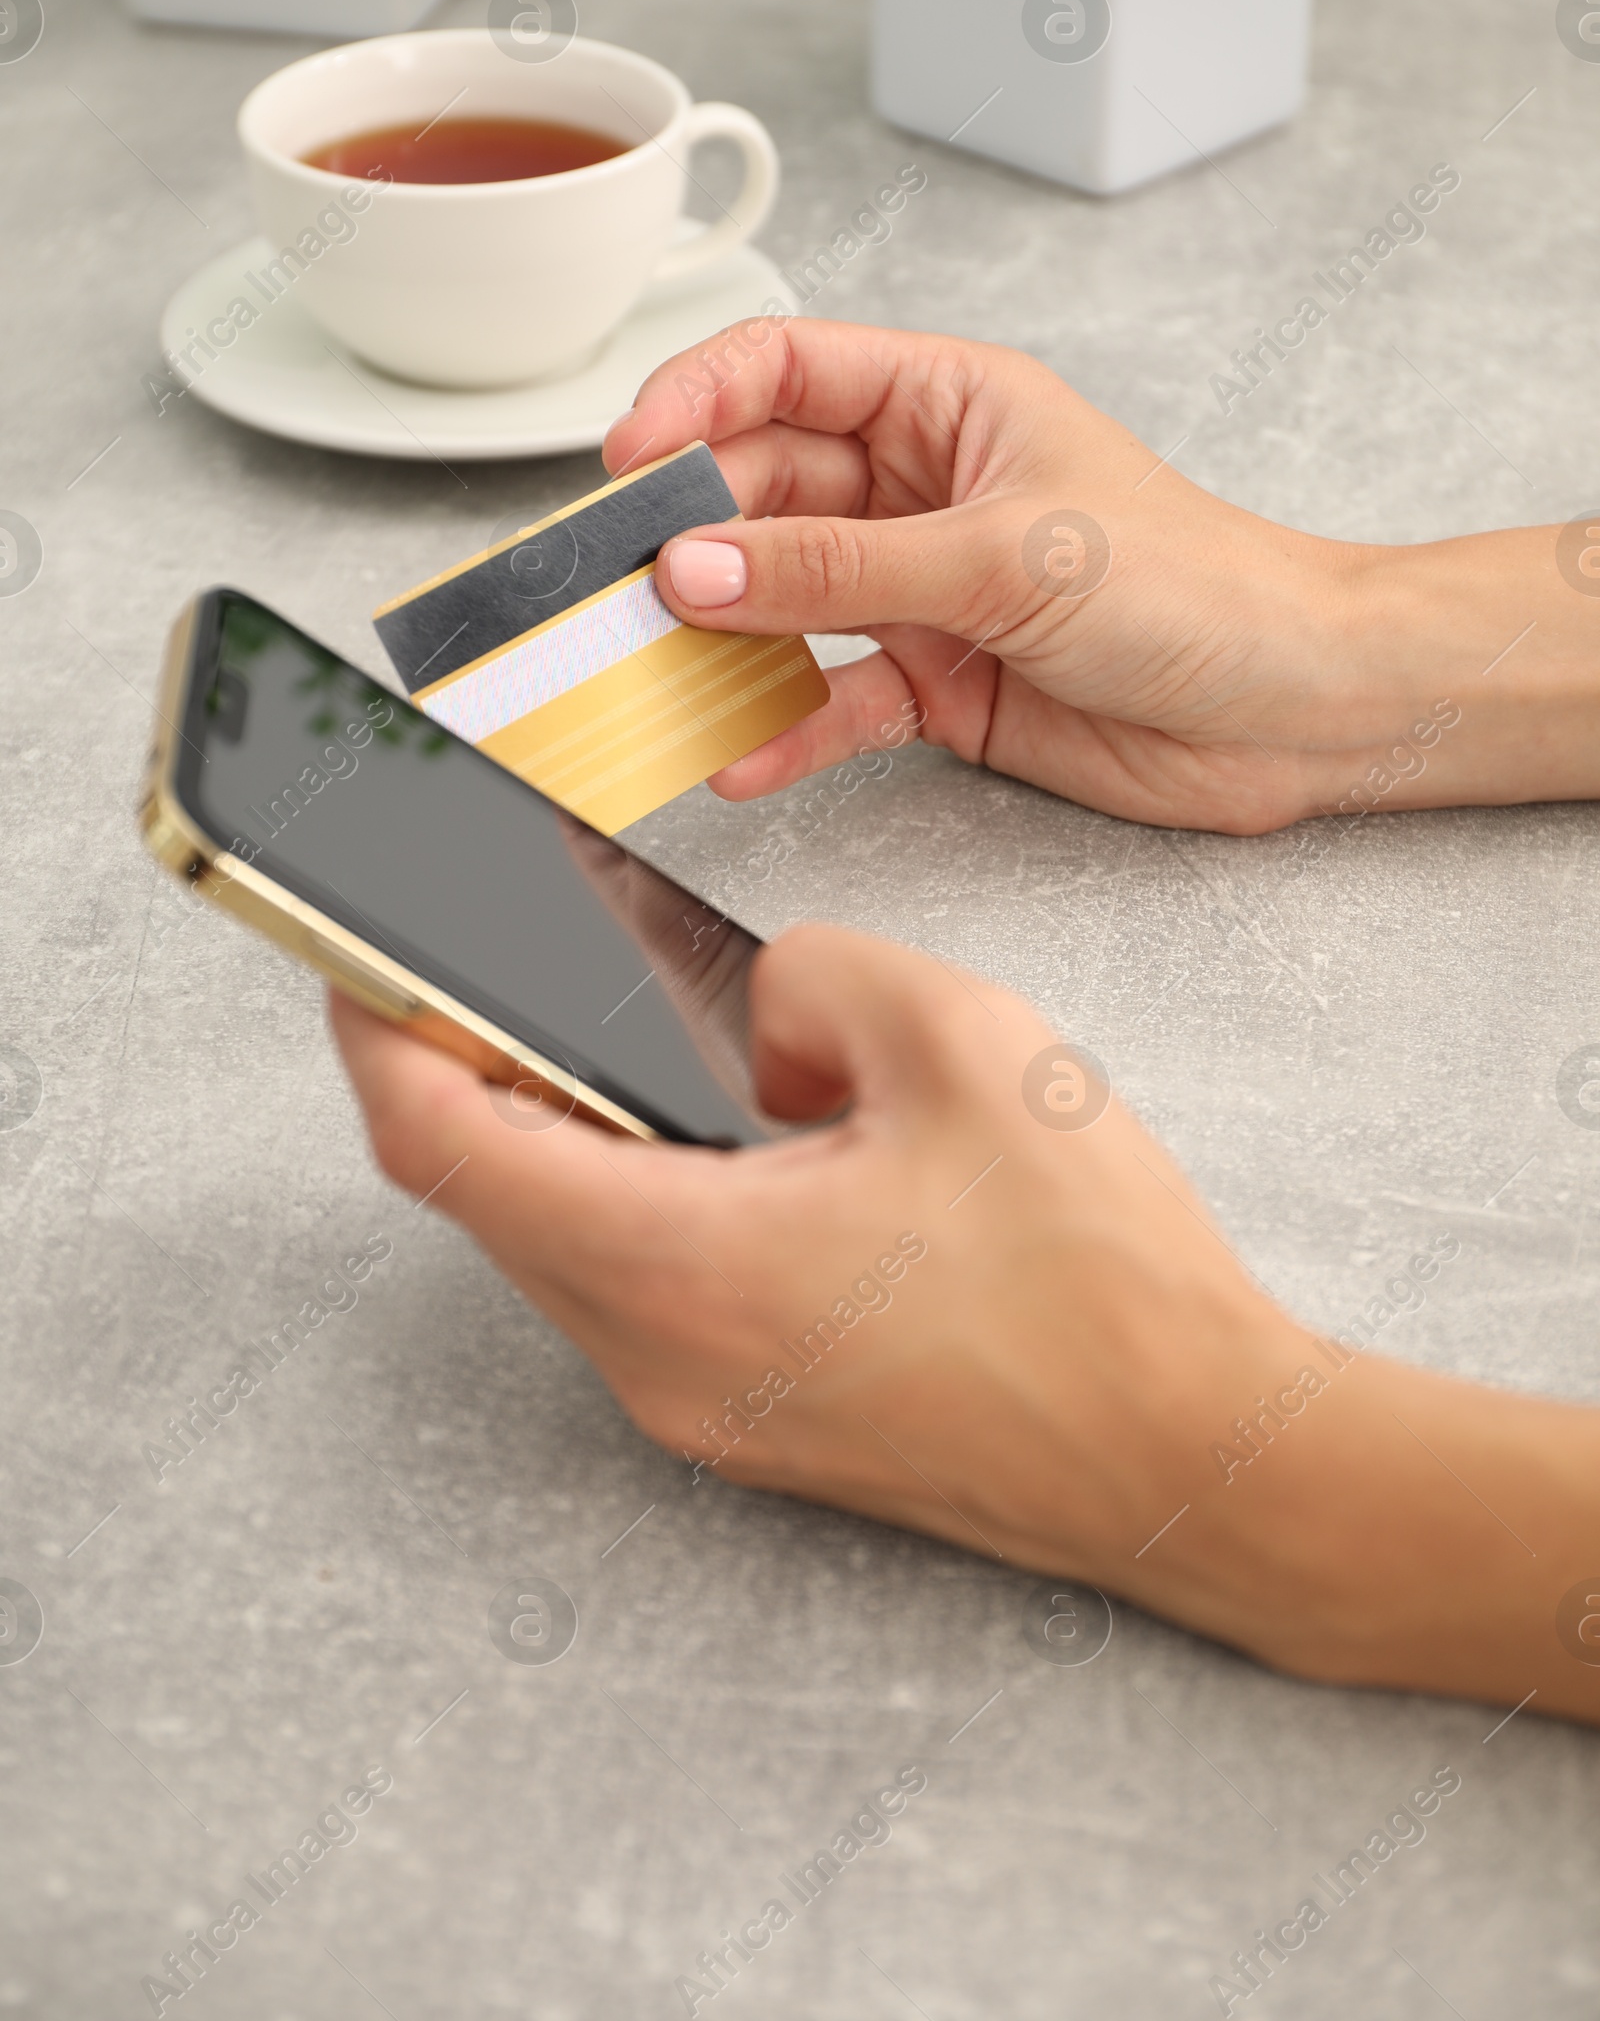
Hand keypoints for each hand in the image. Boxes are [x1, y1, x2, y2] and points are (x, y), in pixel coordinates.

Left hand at [330, 935, 1599, 1721]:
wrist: (1200, 1463)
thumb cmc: (1101, 1283)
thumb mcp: (964, 1043)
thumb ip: (818, 974)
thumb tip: (759, 1002)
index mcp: (683, 1265)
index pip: (446, 1142)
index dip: (382, 1033)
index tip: (365, 957)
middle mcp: (662, 1361)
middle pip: (490, 1197)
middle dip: (478, 1071)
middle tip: (502, 971)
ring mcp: (705, 1412)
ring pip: (566, 1247)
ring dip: (571, 1137)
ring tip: (633, 1039)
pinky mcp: (757, 1426)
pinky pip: (642, 1293)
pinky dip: (641, 1199)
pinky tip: (732, 1139)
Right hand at [604, 317, 1599, 831]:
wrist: (1294, 709)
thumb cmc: (1196, 587)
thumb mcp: (1004, 558)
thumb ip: (841, 568)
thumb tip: (700, 567)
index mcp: (948, 404)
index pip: (787, 368)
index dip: (695, 399)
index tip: (626, 460)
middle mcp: (923, 489)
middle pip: (763, 490)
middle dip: (690, 536)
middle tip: (617, 587)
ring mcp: (923, 590)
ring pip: (784, 600)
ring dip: (719, 639)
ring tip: (651, 675)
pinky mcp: (937, 684)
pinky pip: (832, 699)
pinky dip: (784, 730)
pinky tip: (740, 759)